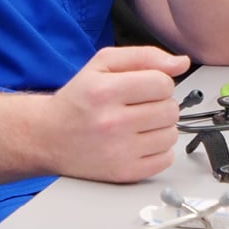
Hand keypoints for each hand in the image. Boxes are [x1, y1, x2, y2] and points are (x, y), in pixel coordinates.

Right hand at [36, 46, 190, 182]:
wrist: (49, 137)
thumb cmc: (78, 100)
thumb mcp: (102, 64)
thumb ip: (143, 56)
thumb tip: (180, 63)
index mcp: (104, 90)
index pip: (163, 83)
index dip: (159, 82)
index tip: (145, 87)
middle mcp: (111, 122)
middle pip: (170, 109)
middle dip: (160, 104)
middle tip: (138, 107)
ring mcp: (119, 151)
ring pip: (171, 134)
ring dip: (160, 128)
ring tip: (137, 125)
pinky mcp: (124, 172)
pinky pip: (166, 159)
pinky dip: (158, 150)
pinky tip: (138, 142)